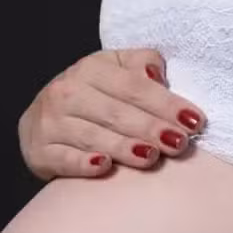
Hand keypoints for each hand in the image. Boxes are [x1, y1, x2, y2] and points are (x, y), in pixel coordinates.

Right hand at [18, 48, 206, 180]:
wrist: (40, 123)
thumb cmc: (90, 98)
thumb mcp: (113, 71)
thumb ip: (139, 65)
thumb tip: (157, 75)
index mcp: (90, 68)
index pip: (133, 86)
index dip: (164, 103)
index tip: (193, 121)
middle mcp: (66, 92)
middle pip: (115, 112)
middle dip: (150, 128)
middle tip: (178, 143)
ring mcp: (49, 123)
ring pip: (92, 135)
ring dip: (124, 147)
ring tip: (152, 158)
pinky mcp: (39, 150)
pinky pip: (64, 158)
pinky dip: (83, 164)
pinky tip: (104, 167)